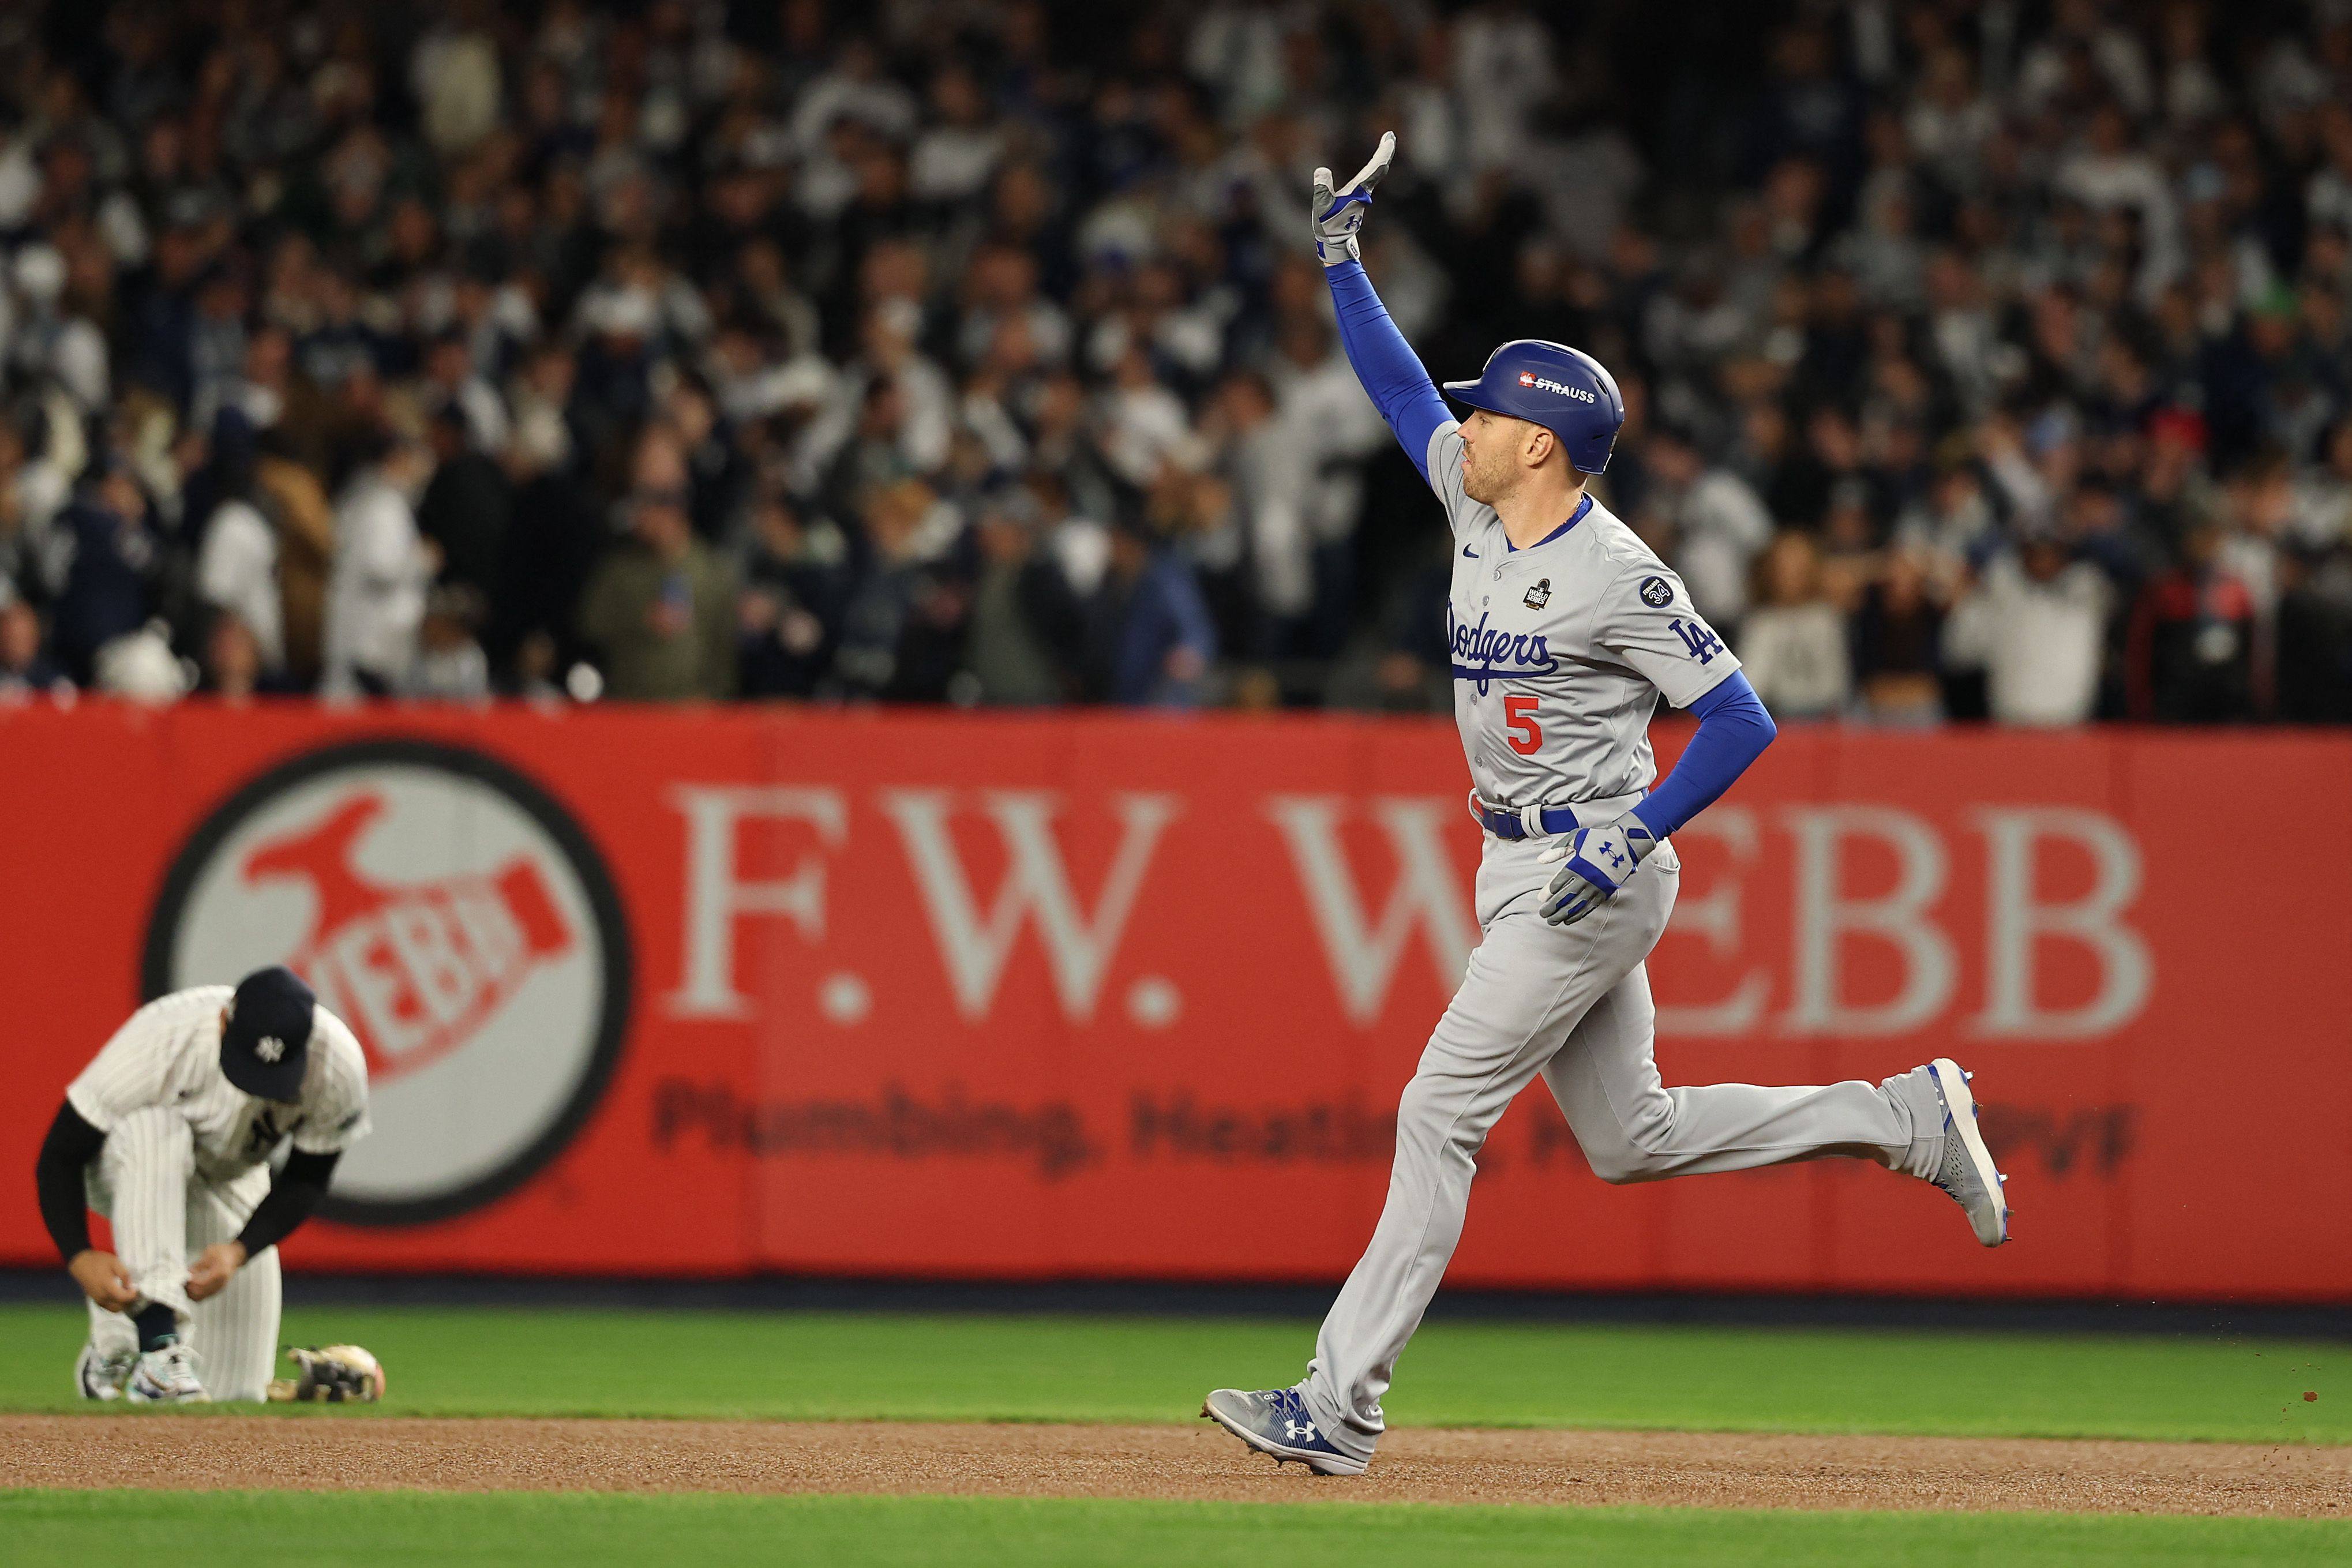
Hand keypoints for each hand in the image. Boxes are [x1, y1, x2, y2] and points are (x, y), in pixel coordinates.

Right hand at [69, 1250, 137, 1312]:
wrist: (81, 1263)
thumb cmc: (98, 1262)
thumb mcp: (115, 1263)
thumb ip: (124, 1275)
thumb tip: (130, 1286)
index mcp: (107, 1286)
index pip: (123, 1298)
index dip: (132, 1295)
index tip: (136, 1289)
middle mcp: (101, 1296)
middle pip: (120, 1307)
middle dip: (129, 1301)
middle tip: (133, 1292)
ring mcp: (97, 1299)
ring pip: (114, 1309)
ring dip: (123, 1304)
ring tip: (127, 1294)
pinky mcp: (95, 1299)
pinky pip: (107, 1307)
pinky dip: (115, 1305)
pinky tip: (119, 1295)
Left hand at [188, 1241, 247, 1301]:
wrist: (236, 1255)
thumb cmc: (223, 1252)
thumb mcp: (209, 1253)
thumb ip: (198, 1265)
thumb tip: (186, 1274)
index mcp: (221, 1272)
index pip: (201, 1283)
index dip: (190, 1282)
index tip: (183, 1276)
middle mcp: (221, 1283)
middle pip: (199, 1293)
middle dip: (188, 1289)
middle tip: (182, 1281)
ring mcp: (219, 1288)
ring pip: (200, 1298)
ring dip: (190, 1293)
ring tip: (185, 1284)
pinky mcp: (216, 1290)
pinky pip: (203, 1297)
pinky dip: (194, 1294)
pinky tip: (191, 1286)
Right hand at [1311, 132, 1395, 266]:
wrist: (1335, 246)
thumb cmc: (1329, 227)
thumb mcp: (1322, 206)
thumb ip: (1322, 187)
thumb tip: (1322, 171)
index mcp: (1359, 192)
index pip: (1376, 168)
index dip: (1384, 151)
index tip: (1390, 136)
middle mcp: (1364, 194)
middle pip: (1379, 169)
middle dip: (1385, 151)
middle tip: (1390, 136)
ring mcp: (1362, 198)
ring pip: (1375, 175)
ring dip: (1379, 159)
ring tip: (1385, 145)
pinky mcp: (1357, 202)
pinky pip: (1367, 181)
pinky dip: (1372, 169)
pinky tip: (1371, 167)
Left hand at [1537, 814, 1657, 925]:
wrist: (1624, 843)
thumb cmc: (1597, 839)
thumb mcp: (1575, 838)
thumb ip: (1557, 850)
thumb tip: (1541, 860)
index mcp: (1577, 865)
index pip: (1558, 883)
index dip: (1547, 893)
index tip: (1540, 899)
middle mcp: (1586, 878)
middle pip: (1565, 897)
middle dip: (1552, 907)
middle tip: (1542, 914)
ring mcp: (1596, 887)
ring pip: (1576, 905)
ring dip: (1562, 915)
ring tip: (1552, 921)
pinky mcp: (1604, 892)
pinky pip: (1589, 907)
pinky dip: (1578, 915)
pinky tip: (1568, 920)